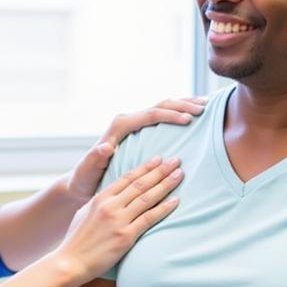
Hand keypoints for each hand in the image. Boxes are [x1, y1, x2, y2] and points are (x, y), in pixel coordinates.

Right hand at [58, 156, 182, 281]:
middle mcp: (110, 206)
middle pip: (140, 184)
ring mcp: (118, 220)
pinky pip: (149, 218)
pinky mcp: (125, 236)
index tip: (159, 159)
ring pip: (147, 197)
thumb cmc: (76, 241)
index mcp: (100, 198)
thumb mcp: (84, 213)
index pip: (127, 178)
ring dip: (166, 184)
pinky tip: (176, 200)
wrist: (70, 262)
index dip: (145, 167)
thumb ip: (99, 203)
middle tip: (176, 161)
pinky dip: (164, 208)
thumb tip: (112, 196)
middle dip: (160, 170)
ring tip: (179, 174)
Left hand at [67, 98, 206, 203]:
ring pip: (162, 108)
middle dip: (182, 105)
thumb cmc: (85, 179)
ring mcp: (134, 125)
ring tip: (205, 106)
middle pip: (159, 106)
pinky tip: (194, 115)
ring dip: (183, 105)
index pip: (149, 115)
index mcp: (119, 127)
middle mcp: (127, 121)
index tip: (188, 119)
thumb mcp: (88, 171)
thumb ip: (95, 158)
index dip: (170, 115)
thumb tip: (106, 146)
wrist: (82, 181)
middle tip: (203, 109)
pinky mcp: (139, 131)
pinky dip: (179, 113)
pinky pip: (162, 117)